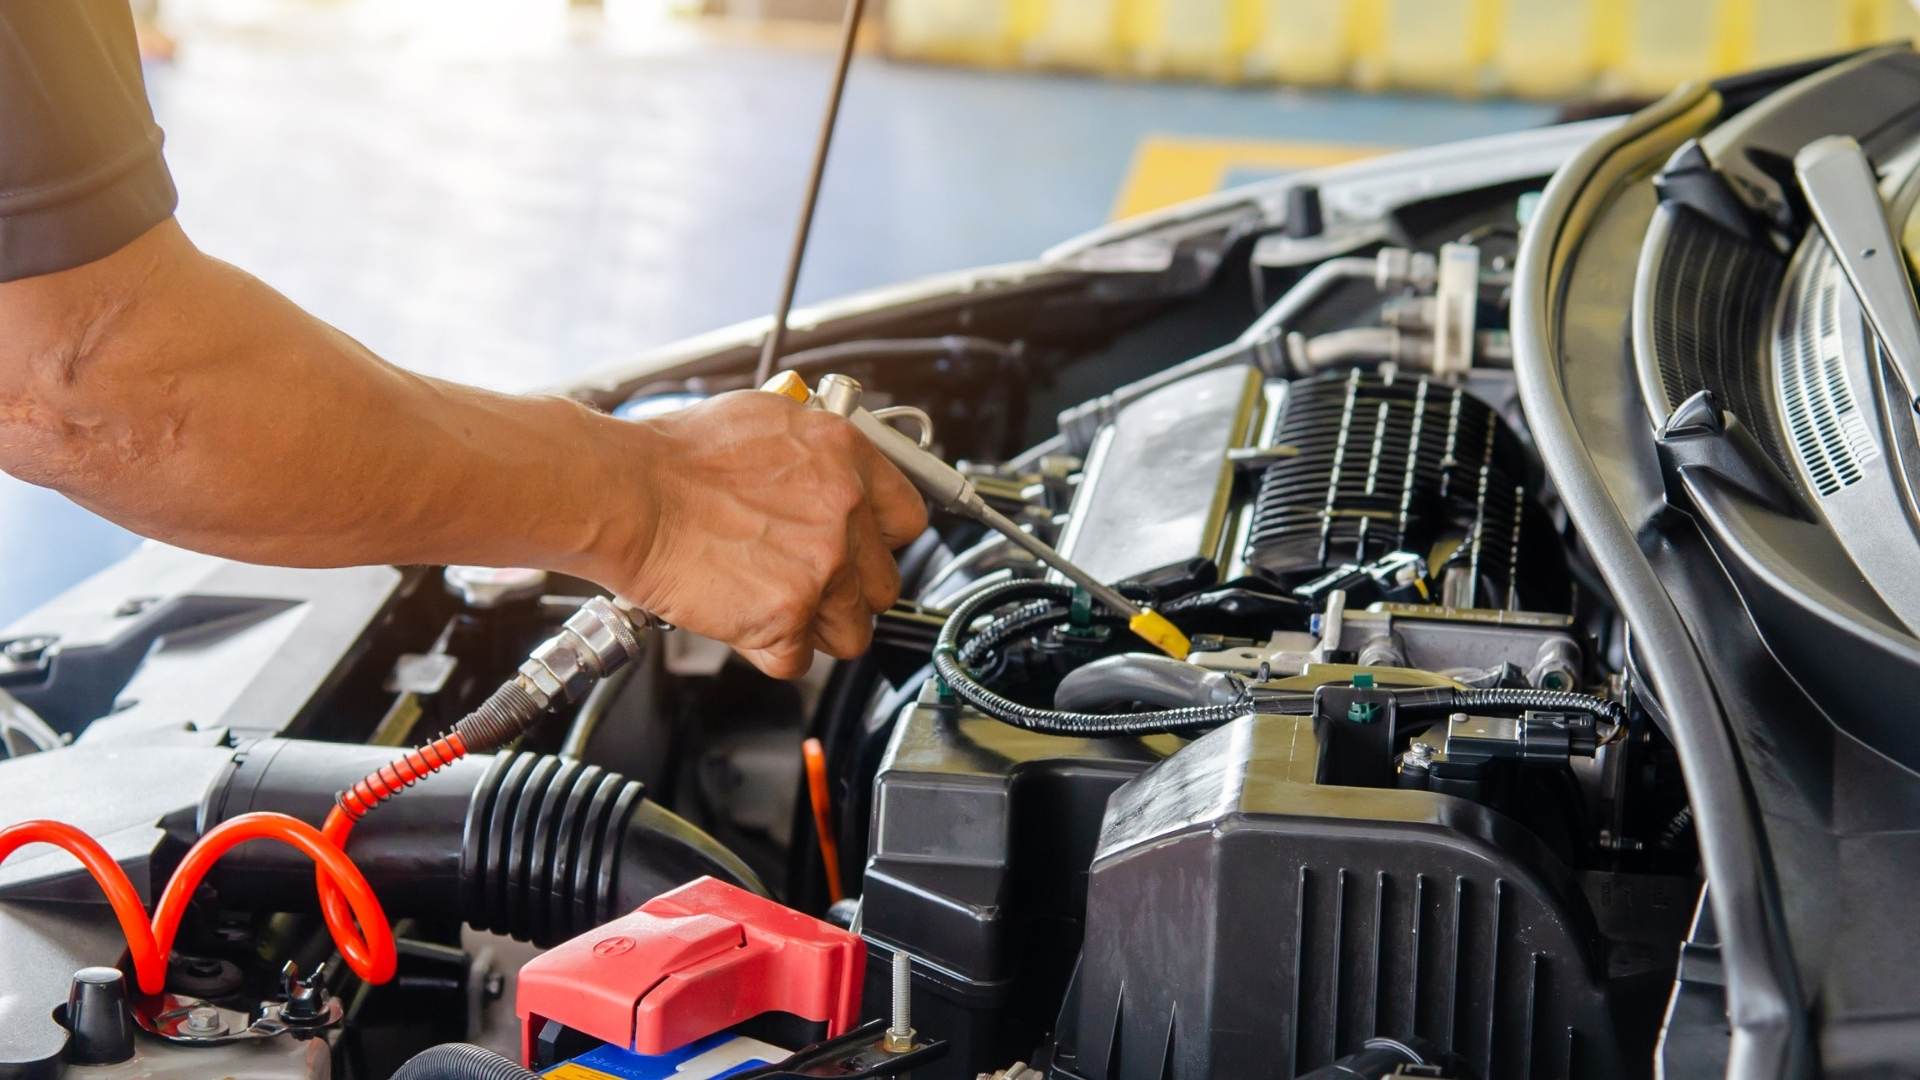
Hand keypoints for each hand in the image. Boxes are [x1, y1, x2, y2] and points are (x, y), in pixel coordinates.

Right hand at [611, 390, 927, 678]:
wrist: (627, 493)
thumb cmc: (674, 457)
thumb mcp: (766, 421)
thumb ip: (816, 456)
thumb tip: (832, 473)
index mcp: (847, 457)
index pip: (906, 521)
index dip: (877, 543)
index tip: (859, 552)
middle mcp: (845, 510)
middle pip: (883, 584)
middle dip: (845, 592)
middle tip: (800, 581)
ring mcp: (822, 566)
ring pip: (851, 631)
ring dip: (812, 627)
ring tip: (767, 602)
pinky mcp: (789, 615)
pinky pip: (799, 659)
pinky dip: (769, 650)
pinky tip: (741, 618)